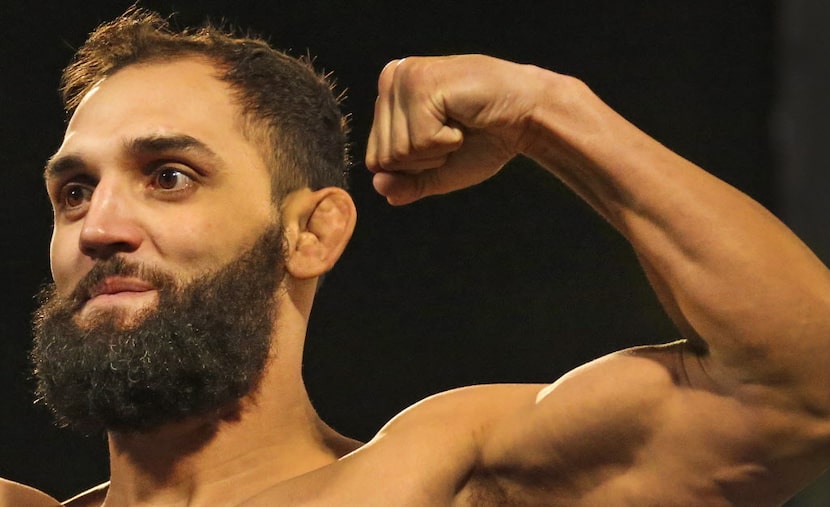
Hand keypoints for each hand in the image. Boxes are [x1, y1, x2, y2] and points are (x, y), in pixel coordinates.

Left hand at [365, 55, 539, 204]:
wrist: (526, 118)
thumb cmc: (485, 140)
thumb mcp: (439, 171)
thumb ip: (407, 183)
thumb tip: (378, 187)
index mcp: (389, 98)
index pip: (375, 160)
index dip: (414, 167)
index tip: (443, 142)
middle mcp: (390, 81)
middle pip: (385, 157)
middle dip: (425, 160)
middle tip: (454, 133)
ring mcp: (404, 79)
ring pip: (399, 151)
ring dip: (438, 150)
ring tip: (458, 124)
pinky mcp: (421, 83)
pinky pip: (420, 141)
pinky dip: (448, 141)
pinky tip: (463, 119)